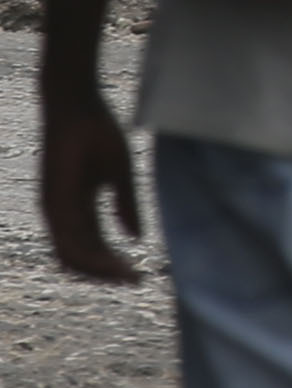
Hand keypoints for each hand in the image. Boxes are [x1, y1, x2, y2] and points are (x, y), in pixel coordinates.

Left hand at [38, 90, 143, 282]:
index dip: (113, 263)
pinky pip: (69, 241)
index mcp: (75, 209)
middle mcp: (61, 216)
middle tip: (135, 280)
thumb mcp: (120, 174)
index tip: (140, 274)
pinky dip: (91, 256)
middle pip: (78, 260)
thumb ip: (126, 205)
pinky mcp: (54, 203)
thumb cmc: (98, 134)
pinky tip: (115, 259)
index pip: (91, 247)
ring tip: (128, 275)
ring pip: (72, 257)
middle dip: (106, 274)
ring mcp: (55, 211)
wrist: (76, 106)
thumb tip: (137, 237)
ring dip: (100, 270)